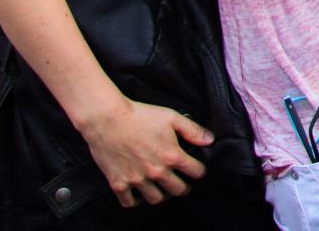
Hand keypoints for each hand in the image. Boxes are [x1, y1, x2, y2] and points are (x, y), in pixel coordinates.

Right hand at [76, 96, 209, 206]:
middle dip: (184, 187)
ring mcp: (137, 180)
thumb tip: (210, 140)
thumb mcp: (172, 117)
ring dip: (162, 195)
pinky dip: (135, 200)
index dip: (200, 170)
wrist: (107, 119)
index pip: (196, 172)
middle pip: (178, 190)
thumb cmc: (140, 115)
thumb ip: (193, 130)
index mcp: (172, 156)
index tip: (198, 169)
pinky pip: (129, 202)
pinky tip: (139, 193)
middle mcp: (156, 172)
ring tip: (162, 188)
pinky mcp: (118, 183)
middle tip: (182, 182)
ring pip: (156, 199)